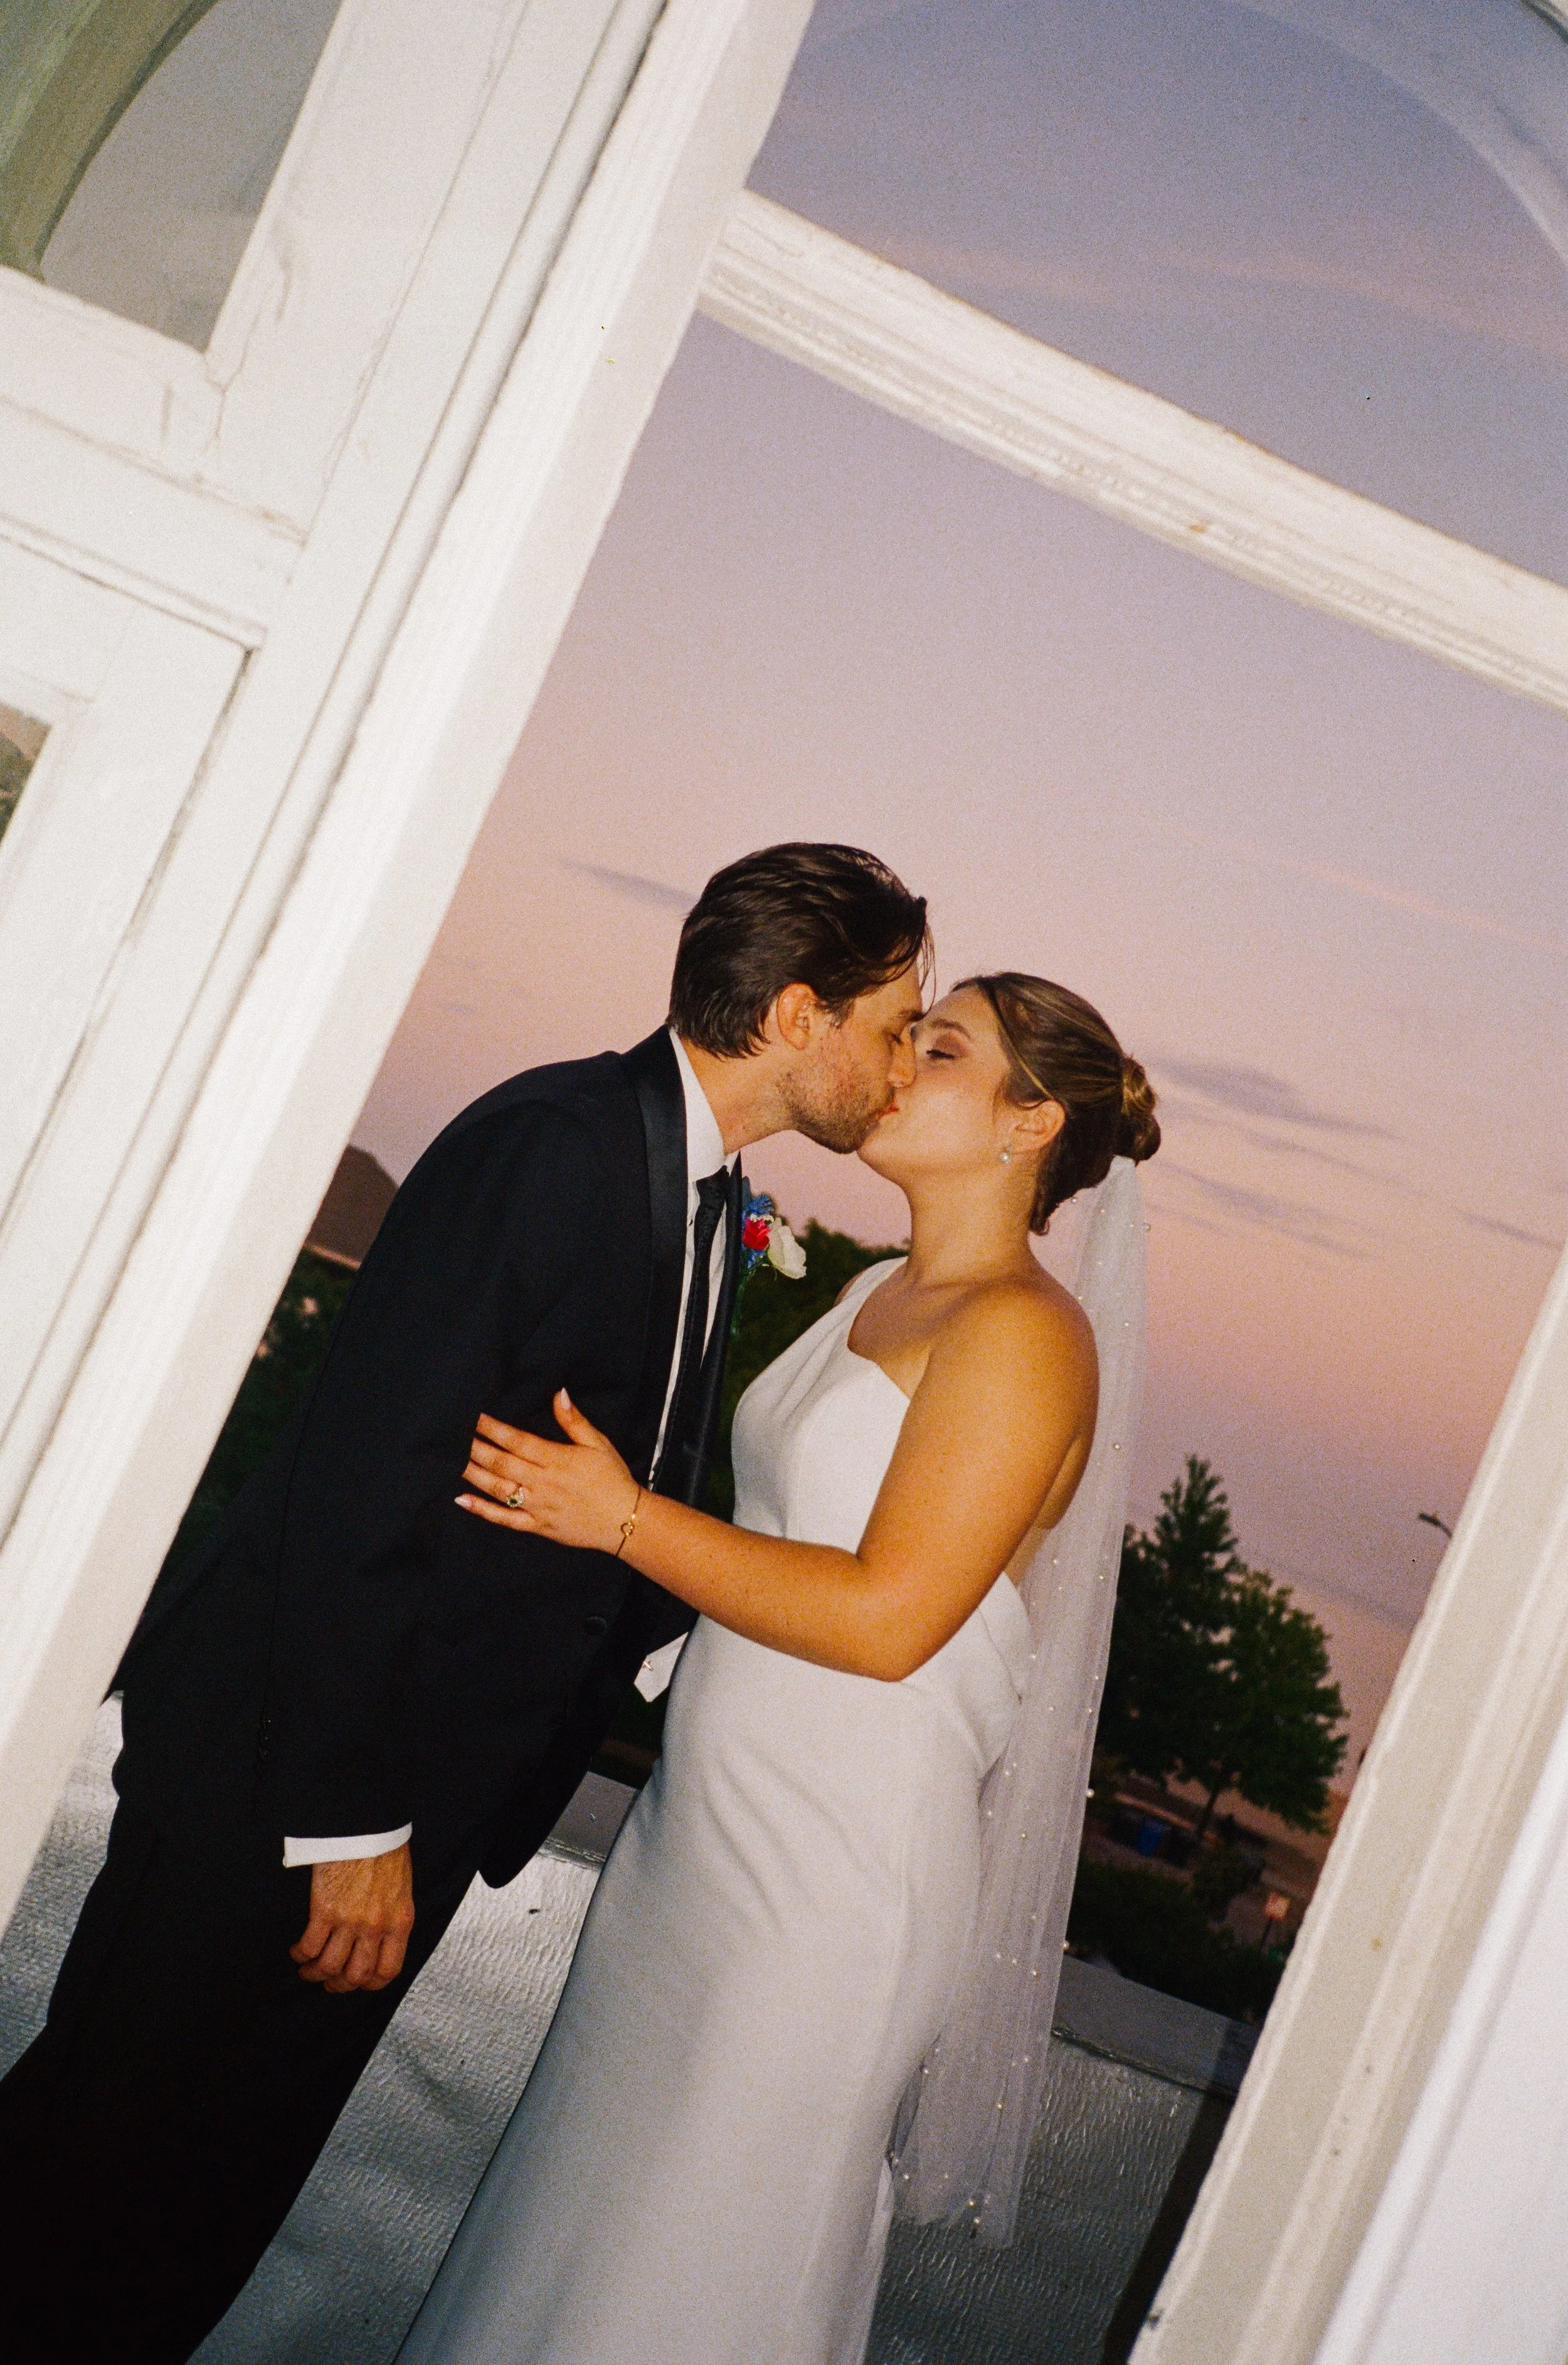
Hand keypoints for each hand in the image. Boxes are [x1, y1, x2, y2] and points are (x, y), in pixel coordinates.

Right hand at [291, 1843, 414, 1992]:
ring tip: (307, 1969)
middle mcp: (376, 1927)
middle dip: (339, 1985)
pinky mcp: (325, 1910)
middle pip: (355, 1976)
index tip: (358, 1983)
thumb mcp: (401, 1889)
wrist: (369, 1826)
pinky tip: (297, 1950)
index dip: (370, 1984)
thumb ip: (392, 1917)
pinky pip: (309, 1946)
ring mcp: (350, 1921)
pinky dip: (300, 1954)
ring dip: (315, 1974)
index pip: (387, 1971)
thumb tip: (378, 1941)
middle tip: (328, 1980)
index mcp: (400, 1922)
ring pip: (329, 1967)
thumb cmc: (386, 1850)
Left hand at [458, 1392, 641, 1554]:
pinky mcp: (537, 1526)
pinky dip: (482, 1510)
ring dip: (473, 1474)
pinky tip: (462, 1499)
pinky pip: (505, 1519)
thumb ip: (574, 1420)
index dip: (493, 1428)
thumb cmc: (613, 1479)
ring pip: (498, 1489)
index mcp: (557, 1459)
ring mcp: (537, 1506)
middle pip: (501, 1463)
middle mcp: (543, 1483)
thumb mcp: (599, 1444)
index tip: (474, 1416)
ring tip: (450, 1460)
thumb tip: (558, 1393)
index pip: (518, 1440)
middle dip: (475, 1447)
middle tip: (452, 1435)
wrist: (625, 1522)